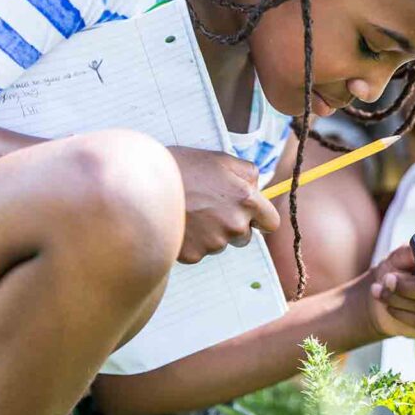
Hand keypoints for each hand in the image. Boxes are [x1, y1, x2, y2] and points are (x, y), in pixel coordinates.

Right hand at [167, 146, 279, 263]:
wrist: (143, 185)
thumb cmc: (182, 167)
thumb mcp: (220, 159)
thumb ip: (247, 173)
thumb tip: (258, 187)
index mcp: (246, 200)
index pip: (271, 223)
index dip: (261, 218)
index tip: (251, 215)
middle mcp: (235, 225)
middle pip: (245, 236)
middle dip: (233, 225)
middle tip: (210, 208)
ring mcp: (214, 242)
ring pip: (220, 243)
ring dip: (211, 233)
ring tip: (190, 212)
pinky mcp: (194, 255)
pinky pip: (199, 251)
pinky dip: (192, 241)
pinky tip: (180, 224)